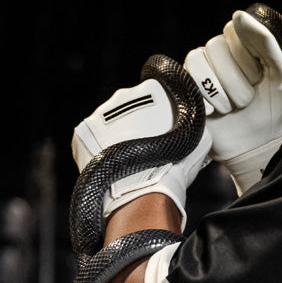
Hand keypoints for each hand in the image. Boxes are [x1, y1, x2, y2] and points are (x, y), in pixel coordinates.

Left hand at [72, 73, 211, 230]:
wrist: (142, 192)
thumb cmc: (173, 166)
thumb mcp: (199, 139)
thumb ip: (197, 122)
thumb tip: (200, 116)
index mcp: (151, 90)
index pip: (157, 92)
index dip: (161, 110)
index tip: (164, 125)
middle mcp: (123, 96)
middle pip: (131, 104)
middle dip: (138, 119)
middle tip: (148, 142)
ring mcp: (99, 114)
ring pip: (111, 120)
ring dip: (118, 132)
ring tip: (131, 156)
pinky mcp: (82, 134)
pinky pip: (93, 136)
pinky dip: (101, 146)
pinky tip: (115, 161)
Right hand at [184, 9, 281, 195]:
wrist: (255, 144)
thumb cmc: (272, 106)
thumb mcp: (280, 73)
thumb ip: (266, 42)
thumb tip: (239, 15)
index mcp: (244, 44)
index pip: (234, 28)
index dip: (246, 54)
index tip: (259, 75)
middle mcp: (220, 53)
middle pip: (216, 45)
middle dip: (236, 78)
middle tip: (248, 97)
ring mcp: (202, 70)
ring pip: (199, 60)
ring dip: (223, 90)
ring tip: (234, 107)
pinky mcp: (186, 88)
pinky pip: (187, 78)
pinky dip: (207, 98)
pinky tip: (217, 111)